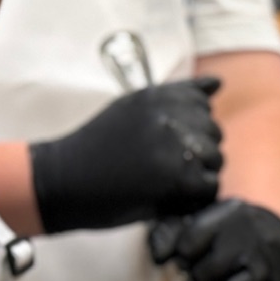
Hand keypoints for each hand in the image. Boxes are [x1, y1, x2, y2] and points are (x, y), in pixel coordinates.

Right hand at [30, 77, 224, 233]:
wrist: (61, 181)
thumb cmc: (95, 148)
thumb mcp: (131, 108)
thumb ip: (175, 96)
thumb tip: (218, 84)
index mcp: (158, 95)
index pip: (202, 103)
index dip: (188, 126)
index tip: (165, 141)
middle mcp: (170, 116)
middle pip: (213, 132)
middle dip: (196, 151)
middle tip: (162, 167)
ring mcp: (175, 146)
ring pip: (215, 159)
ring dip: (197, 174)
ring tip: (165, 182)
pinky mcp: (177, 178)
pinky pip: (209, 186)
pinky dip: (194, 196)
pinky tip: (169, 196)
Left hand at [149, 199, 279, 280]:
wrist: (274, 236)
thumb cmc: (224, 234)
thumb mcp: (198, 220)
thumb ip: (169, 234)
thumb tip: (159, 257)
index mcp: (230, 213)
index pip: (190, 242)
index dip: (183, 257)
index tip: (188, 258)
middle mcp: (255, 236)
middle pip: (210, 270)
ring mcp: (272, 265)